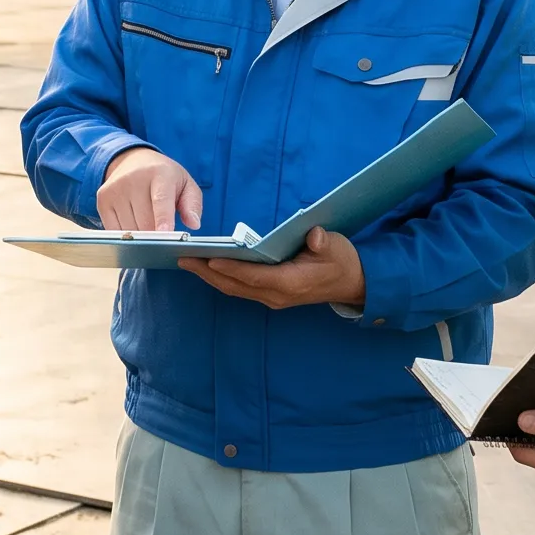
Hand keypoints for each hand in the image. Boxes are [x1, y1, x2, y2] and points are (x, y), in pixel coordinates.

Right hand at [97, 147, 202, 231]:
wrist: (131, 160)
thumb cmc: (164, 178)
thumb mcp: (185, 184)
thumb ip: (193, 204)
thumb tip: (193, 224)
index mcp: (160, 173)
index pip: (161, 199)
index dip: (163, 218)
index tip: (165, 234)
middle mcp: (134, 179)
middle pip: (145, 222)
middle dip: (156, 235)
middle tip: (163, 233)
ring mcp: (115, 189)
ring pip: (130, 229)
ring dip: (141, 236)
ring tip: (148, 223)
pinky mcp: (103, 199)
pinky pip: (114, 230)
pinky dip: (125, 235)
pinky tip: (133, 224)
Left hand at [180, 226, 364, 309]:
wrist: (351, 283)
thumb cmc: (342, 260)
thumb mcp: (336, 247)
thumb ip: (323, 242)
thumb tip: (314, 236)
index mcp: (291, 282)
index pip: (254, 276)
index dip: (231, 268)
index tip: (208, 260)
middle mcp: (277, 295)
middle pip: (236, 285)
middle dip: (208, 273)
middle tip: (183, 259)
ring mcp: (273, 298)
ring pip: (235, 289)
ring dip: (210, 277)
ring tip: (187, 262)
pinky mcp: (271, 295)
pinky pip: (241, 288)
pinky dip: (222, 278)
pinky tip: (207, 268)